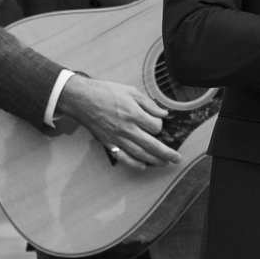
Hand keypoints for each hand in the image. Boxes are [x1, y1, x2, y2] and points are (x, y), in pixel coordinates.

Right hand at [59, 76, 178, 168]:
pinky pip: (123, 157)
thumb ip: (148, 104)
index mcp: (133, 114)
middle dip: (167, 153)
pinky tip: (143, 166)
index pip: (155, 127)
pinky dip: (134, 164)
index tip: (158, 123)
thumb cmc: (105, 92)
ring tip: (165, 163)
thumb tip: (163, 114)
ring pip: (140, 154)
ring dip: (155, 160)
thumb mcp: (130, 91)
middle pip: (152, 145)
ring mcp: (117, 138)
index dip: (160, 126)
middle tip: (177, 159)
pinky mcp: (109, 143)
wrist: (82, 99)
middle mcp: (127, 129)